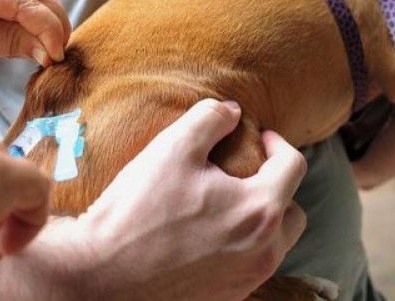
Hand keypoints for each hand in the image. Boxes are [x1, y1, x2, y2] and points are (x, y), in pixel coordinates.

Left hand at [0, 0, 70, 82]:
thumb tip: (51, 52)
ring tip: (55, 51)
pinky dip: (41, 20)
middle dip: (54, 24)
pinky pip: (29, 1)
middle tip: (60, 57)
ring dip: (51, 22)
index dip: (46, 27)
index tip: (57, 55)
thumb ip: (11, 42)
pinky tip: (44, 40)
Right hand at [0, 99, 307, 300]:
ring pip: (275, 243)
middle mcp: (264, 251)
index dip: (277, 143)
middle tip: (247, 172)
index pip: (293, 166)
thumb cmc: (138, 210)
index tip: (257, 137)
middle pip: (293, 211)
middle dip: (276, 186)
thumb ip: (210, 119)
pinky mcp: (227, 298)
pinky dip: (242, 246)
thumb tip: (232, 111)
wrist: (100, 274)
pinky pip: (250, 266)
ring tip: (227, 203)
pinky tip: (210, 234)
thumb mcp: (173, 147)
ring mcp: (247, 280)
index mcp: (260, 210)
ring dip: (262, 218)